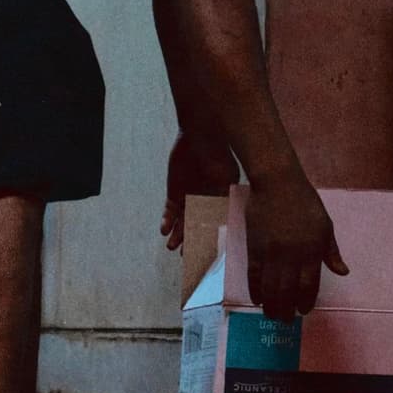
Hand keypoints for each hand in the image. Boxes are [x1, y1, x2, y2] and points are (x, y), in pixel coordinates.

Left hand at [161, 127, 235, 247]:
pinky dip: (167, 222)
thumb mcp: (227, 181)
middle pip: (198, 230)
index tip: (209, 256)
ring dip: (178, 236)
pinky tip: (165, 230)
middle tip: (187, 257)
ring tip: (172, 247)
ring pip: (183, 224)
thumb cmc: (219, 156)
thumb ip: (225, 204)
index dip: (212, 242)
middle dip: (193, 243)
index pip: (216, 228)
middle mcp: (205, 205)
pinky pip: (169, 213)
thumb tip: (228, 226)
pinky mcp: (174, 193)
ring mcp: (189, 200)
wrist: (200, 136)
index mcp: (221, 204)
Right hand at [243, 174, 346, 319]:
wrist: (277, 182)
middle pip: (288, 291)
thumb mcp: (325, 225)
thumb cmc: (305, 202)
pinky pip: (254, 274)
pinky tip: (257, 300)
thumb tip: (343, 272)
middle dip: (287, 309)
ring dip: (271, 305)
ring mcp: (271, 252)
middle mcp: (292, 255)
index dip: (306, 301)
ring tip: (272, 315)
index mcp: (312, 250)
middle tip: (286, 320)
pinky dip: (255, 290)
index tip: (304, 311)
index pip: (309, 285)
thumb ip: (331, 251)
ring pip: (270, 287)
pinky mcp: (254, 247)